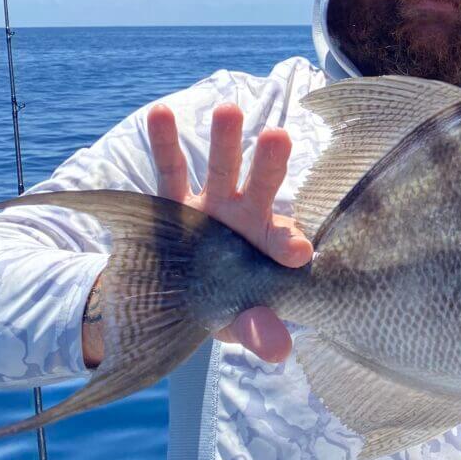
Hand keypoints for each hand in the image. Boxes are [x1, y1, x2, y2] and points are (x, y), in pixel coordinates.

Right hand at [81, 102, 312, 368]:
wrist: (171, 296)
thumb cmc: (220, 305)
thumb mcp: (236, 322)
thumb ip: (257, 330)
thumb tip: (280, 350)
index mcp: (265, 246)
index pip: (282, 242)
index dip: (289, 243)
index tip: (298, 250)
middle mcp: (242, 218)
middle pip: (260, 187)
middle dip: (268, 164)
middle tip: (279, 136)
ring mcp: (208, 205)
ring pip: (220, 169)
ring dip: (224, 141)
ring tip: (228, 109)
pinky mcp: (171, 203)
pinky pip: (170, 170)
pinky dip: (164, 142)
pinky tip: (161, 112)